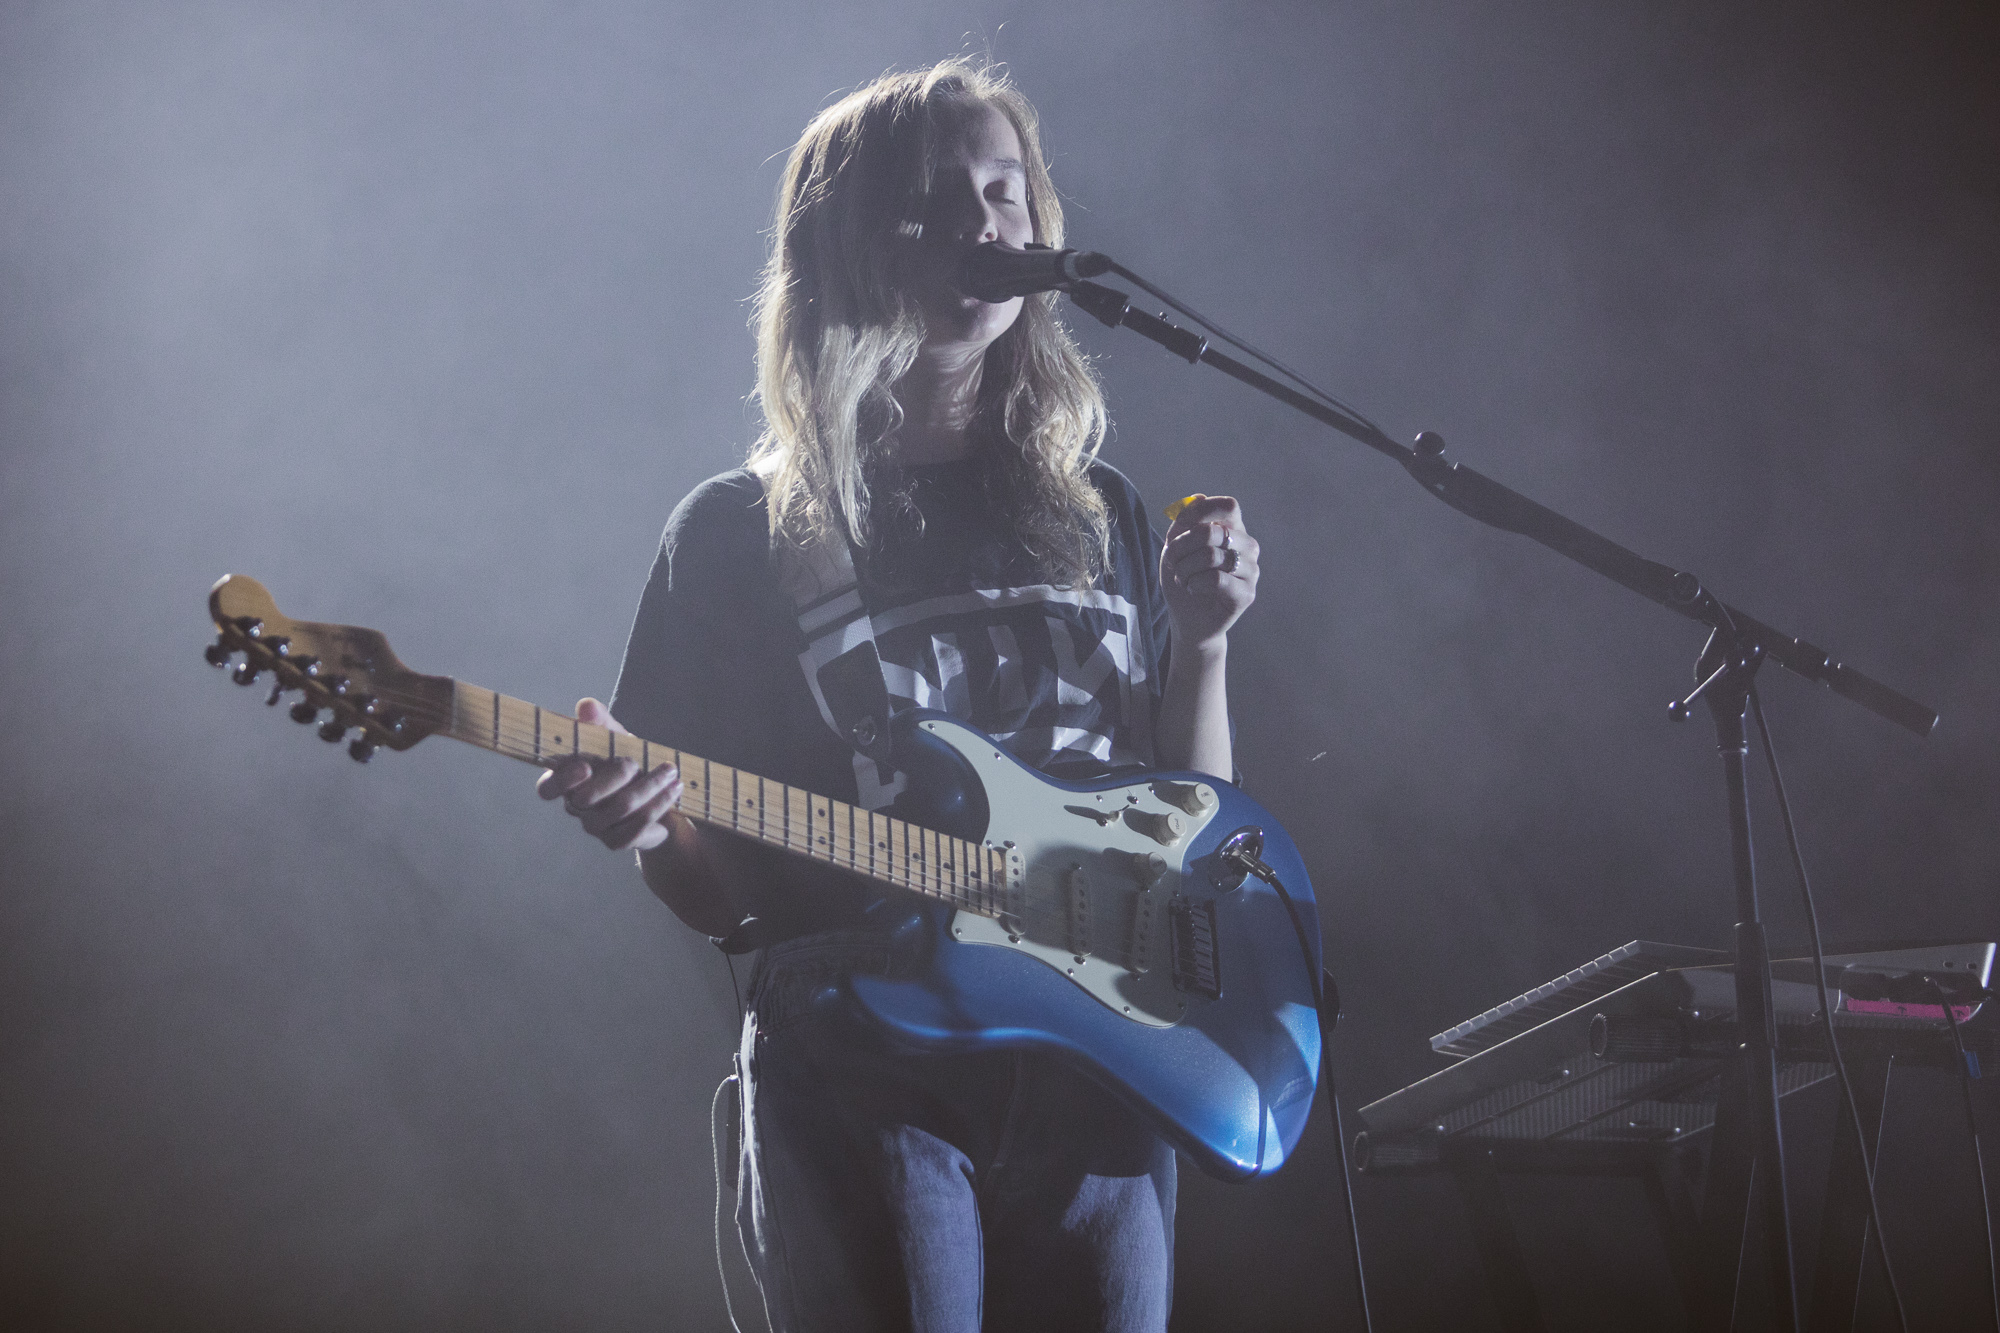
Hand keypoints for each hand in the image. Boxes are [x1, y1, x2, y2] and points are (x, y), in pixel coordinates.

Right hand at [535, 697, 683, 852]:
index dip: (562, 780)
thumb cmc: (629, 764)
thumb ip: (601, 724)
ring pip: (619, 808)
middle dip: (615, 776)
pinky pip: (637, 826)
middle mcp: (577, 806)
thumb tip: (586, 706)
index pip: (547, 788)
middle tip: (635, 762)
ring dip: (649, 786)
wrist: (659, 797)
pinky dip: (660, 803)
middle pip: (585, 799)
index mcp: (568, 781)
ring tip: (670, 770)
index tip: (585, 766)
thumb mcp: (617, 740)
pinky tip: (674, 788)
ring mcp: (596, 826)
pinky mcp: (617, 841)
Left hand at [1160, 495, 1258, 651]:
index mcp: (1234, 529)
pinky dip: (1195, 584)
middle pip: (1211, 531)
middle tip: (1172, 562)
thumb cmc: (1184, 578)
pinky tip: (1194, 590)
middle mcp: (1248, 547)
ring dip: (1185, 569)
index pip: (1229, 506)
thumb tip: (1198, 496)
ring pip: (1211, 556)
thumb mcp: (1175, 545)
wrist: (1187, 619)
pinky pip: (1216, 579)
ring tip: (1183, 578)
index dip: (1201, 512)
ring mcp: (1251, 570)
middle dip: (1181, 547)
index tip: (1180, 529)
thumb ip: (1183, 521)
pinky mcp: (1247, 594)